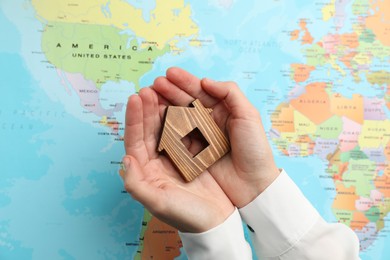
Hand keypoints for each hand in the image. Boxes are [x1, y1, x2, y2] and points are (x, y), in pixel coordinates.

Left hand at [122, 87, 233, 232]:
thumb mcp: (159, 203)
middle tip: (150, 87)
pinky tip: (183, 103)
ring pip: (166, 126)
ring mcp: (176, 155)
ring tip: (164, 89)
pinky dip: (184, 115)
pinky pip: (186, 129)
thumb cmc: (187, 216)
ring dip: (164, 107)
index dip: (134, 119)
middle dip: (148, 107)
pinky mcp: (194, 152)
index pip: (135, 140)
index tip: (136, 97)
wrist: (217, 223)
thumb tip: (126, 159)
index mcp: (147, 170)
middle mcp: (158, 160)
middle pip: (149, 128)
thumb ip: (137, 184)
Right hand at [152, 67, 279, 207]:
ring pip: (178, 117)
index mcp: (222, 109)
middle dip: (169, 91)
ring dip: (163, 106)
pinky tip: (153, 119)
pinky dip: (164, 127)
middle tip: (154, 84)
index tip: (169, 74)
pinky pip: (175, 137)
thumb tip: (205, 81)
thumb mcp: (249, 116)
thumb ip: (230, 93)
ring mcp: (198, 137)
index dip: (184, 81)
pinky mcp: (191, 153)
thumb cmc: (255, 149)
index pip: (200, 91)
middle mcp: (208, 120)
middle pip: (185, 101)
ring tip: (150, 97)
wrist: (254, 185)